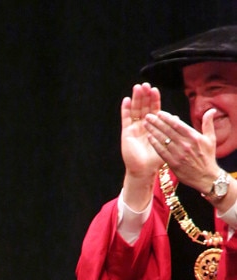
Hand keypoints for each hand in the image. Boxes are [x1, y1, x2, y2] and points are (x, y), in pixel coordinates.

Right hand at [121, 83, 162, 209]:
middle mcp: (143, 126)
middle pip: (143, 107)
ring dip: (135, 99)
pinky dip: (125, 109)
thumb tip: (177, 117)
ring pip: (135, 110)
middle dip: (144, 96)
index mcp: (153, 127)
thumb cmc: (156, 160)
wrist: (144, 171)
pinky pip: (126, 119)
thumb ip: (173, 131)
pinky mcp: (126, 133)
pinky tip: (126, 100)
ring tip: (137, 88)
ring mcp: (134, 128)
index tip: (155, 90)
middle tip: (145, 85)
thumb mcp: (169, 143)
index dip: (154, 100)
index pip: (154, 110)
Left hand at [144, 106, 223, 196]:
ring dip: (153, 131)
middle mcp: (185, 144)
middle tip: (148, 116)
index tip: (159, 113)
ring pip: (163, 140)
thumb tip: (211, 110)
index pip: (177, 124)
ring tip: (146, 125)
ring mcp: (178, 154)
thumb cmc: (208, 157)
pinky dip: (155, 144)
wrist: (206, 177)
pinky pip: (162, 152)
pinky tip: (149, 138)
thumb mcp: (211, 139)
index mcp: (193, 137)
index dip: (167, 118)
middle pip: (168, 130)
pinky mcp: (173, 163)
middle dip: (157, 122)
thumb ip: (208, 124)